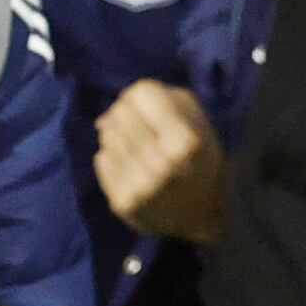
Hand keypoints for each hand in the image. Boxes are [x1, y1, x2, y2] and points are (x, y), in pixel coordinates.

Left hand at [93, 78, 230, 243]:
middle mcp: (162, 164)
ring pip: (108, 137)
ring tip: (138, 146)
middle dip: (127, 114)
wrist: (204, 212)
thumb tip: (110, 112)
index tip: (150, 103)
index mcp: (187, 141)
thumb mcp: (198, 119)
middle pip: (120, 114)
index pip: (141, 93)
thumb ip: (163, 100)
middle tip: (140, 125)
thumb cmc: (201, 156)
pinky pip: (101, 160)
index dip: (142, 94)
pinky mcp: (122, 203)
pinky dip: (112, 156)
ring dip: (118, 135)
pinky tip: (131, 163)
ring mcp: (139, 186)